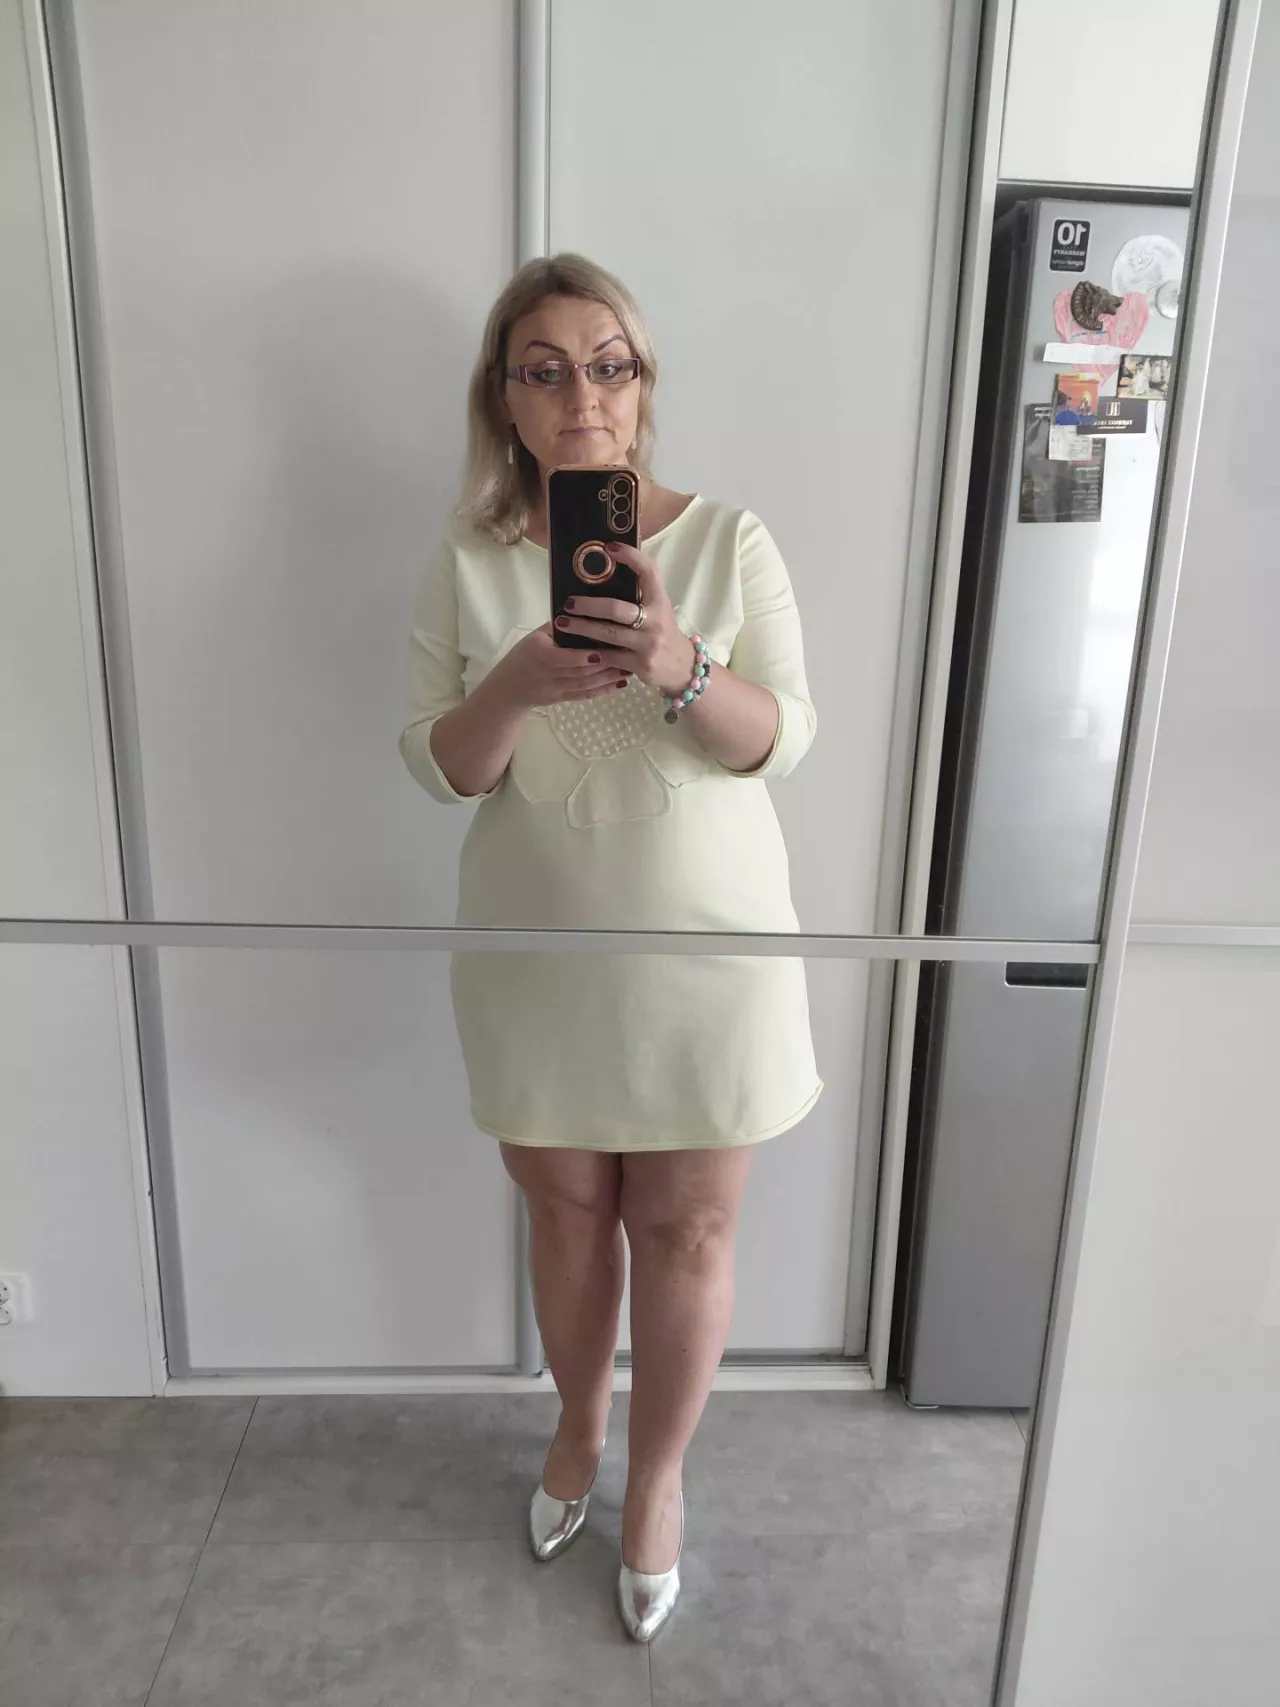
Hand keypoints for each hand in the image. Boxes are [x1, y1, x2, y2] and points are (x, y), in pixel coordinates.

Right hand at [487, 624, 630, 711]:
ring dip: (609, 677)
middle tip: (627, 654)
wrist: (508, 689)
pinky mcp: (563, 699)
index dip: (583, 656)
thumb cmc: (522, 656)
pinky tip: (620, 685)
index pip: (563, 657)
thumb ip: (557, 627)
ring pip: (586, 684)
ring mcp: (556, 689)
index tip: (603, 649)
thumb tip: (584, 611)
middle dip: (605, 665)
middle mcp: (549, 674)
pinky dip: (604, 691)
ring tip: (629, 668)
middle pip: (580, 671)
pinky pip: (585, 696)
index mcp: (539, 654)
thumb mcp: (534, 637)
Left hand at [552, 542, 695, 698]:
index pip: (648, 571)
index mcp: (660, 601)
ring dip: (581, 627)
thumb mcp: (659, 609)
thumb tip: (608, 570)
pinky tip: (575, 647)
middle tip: (569, 602)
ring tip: (563, 622)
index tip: (609, 547)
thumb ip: (640, 594)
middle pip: (616, 608)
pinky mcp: (639, 664)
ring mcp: (647, 644)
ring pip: (607, 633)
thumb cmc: (663, 632)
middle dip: (588, 605)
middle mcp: (655, 621)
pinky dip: (589, 651)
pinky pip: (608, 656)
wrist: (682, 667)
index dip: (630, 556)